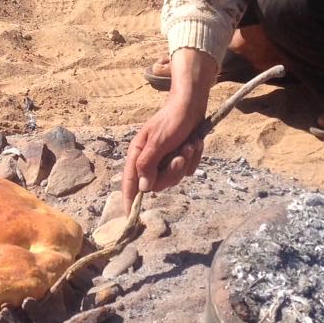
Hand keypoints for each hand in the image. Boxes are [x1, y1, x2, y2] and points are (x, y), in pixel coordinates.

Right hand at [122, 93, 207, 208]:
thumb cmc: (172, 119)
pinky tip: (194, 143)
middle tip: (179, 157)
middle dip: (172, 172)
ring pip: (175, 178)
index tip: (129, 217)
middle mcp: (151, 159)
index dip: (129, 199)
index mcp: (139, 154)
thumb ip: (148, 164)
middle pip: (158, 184)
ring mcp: (166, 159)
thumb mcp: (158, 141)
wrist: (192, 105)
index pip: (131, 182)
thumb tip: (143, 188)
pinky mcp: (181, 158)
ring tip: (189, 144)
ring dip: (185, 162)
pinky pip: (188, 170)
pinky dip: (194, 158)